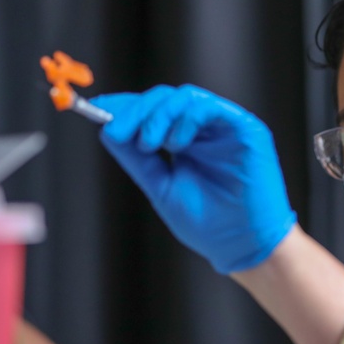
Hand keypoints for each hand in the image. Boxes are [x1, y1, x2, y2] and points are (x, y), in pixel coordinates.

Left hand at [92, 85, 296, 273]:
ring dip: (159, 115)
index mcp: (187, 143)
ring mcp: (225, 128)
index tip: (97, 109)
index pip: (154, 113)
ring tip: (149, 142)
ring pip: (185, 97)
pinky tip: (177, 143)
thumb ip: (138, 160)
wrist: (242, 245)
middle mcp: (205, 131)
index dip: (125, 107)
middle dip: (136, 112)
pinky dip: (186, 119)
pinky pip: (211, 108)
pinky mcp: (246, 129)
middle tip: (118, 131)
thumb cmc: (209, 224)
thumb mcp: (161, 187)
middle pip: (165, 99)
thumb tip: (108, 132)